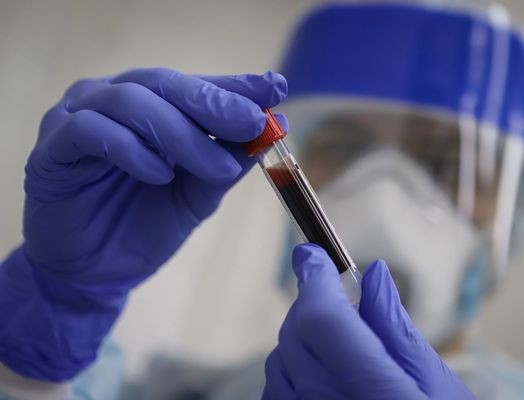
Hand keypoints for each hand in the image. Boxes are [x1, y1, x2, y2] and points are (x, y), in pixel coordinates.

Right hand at [0, 68, 286, 380]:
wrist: (97, 272)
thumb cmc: (146, 225)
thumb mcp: (197, 195)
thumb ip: (226, 162)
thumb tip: (272, 131)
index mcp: (152, 107)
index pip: (195, 86)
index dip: (236, 86)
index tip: (276, 89)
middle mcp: (115, 101)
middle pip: (166, 84)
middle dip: (214, 103)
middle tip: (254, 121)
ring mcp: (80, 118)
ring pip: (131, 101)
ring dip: (181, 134)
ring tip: (217, 167)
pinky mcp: (53, 147)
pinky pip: (90, 130)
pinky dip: (131, 148)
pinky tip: (159, 174)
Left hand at [263, 244, 473, 398]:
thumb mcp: (434, 385)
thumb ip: (396, 329)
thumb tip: (373, 274)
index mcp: (373, 390)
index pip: (324, 320)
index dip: (315, 279)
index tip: (313, 255)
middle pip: (297, 333)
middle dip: (313, 304)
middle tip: (341, 300)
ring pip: (280, 360)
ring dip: (302, 337)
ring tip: (339, 343)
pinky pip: (276, 392)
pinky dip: (292, 370)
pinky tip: (321, 375)